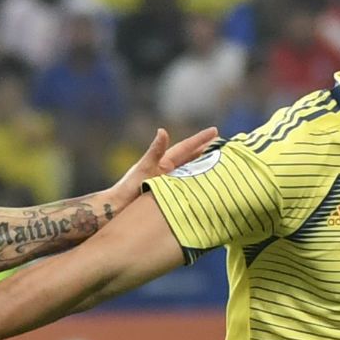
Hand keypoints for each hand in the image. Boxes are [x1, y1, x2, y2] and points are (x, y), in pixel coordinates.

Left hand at [102, 126, 219, 212]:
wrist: (116, 208)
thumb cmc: (127, 189)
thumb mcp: (143, 168)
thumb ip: (154, 152)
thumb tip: (162, 131)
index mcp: (163, 162)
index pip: (186, 148)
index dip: (200, 140)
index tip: (215, 131)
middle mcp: (166, 171)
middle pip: (191, 158)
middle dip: (206, 150)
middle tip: (223, 144)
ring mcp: (167, 183)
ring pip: (190, 172)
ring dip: (203, 166)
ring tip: (219, 162)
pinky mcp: (166, 195)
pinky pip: (186, 187)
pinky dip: (196, 184)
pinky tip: (204, 186)